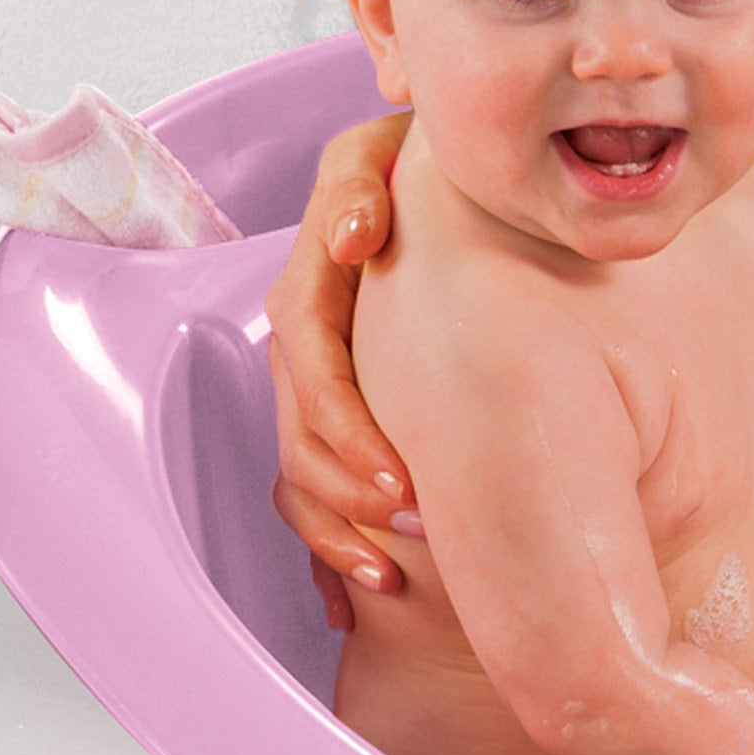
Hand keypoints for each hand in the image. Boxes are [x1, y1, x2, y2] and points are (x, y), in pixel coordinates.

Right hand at [265, 111, 414, 627]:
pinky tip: (354, 601)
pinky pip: (312, 494)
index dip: (345, 420)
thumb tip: (352, 238)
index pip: (310, 354)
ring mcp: (319, 377)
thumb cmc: (434, 168)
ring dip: (336, 525)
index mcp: (318, 279)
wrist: (453, 180)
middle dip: (349, 481)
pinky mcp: (337, 413)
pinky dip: (327, 550)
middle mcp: (310, 334)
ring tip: (390, 569)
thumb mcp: (390, 153)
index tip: (399, 475)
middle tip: (410, 515)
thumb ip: (361, 184)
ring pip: (300, 467)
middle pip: (303, 425)